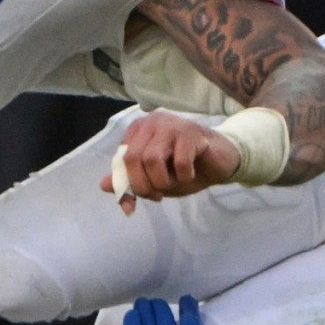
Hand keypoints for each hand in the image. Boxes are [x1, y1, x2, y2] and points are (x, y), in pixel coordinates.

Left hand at [100, 110, 239, 214]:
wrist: (220, 162)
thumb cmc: (185, 168)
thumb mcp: (154, 179)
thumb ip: (129, 181)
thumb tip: (103, 186)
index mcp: (139, 130)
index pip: (120, 159)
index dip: (126, 184)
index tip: (135, 202)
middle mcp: (152, 122)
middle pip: (133, 158)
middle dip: (143, 186)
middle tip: (157, 195)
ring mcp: (172, 124)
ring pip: (152, 159)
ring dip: (163, 181)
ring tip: (175, 183)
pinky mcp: (192, 132)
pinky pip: (179, 160)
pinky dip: (183, 176)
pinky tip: (190, 174)